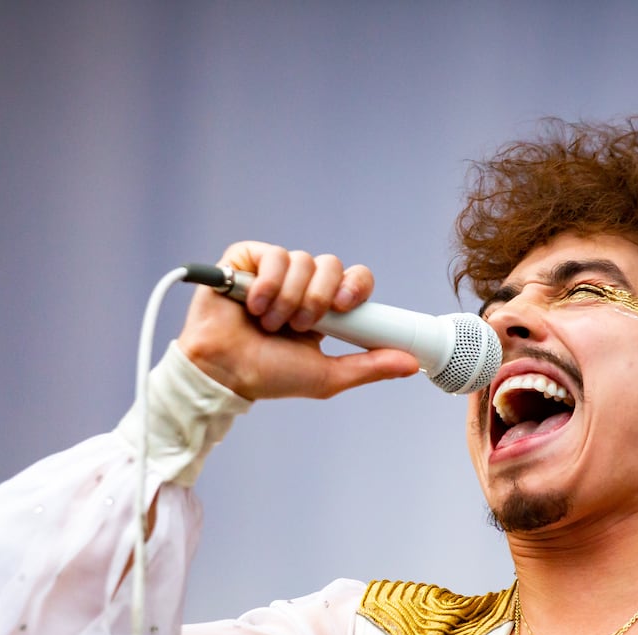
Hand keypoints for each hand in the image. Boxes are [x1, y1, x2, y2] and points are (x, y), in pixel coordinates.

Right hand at [177, 241, 420, 399]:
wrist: (225, 372)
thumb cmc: (270, 375)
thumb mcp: (327, 376)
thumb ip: (369, 367)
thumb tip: (412, 364)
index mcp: (323, 307)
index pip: (353, 279)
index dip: (354, 287)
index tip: (344, 307)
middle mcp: (301, 285)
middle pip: (331, 265)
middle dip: (318, 299)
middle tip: (300, 325)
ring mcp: (274, 271)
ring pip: (302, 261)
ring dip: (289, 300)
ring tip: (269, 323)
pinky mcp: (247, 260)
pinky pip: (274, 256)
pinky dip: (267, 285)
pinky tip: (253, 307)